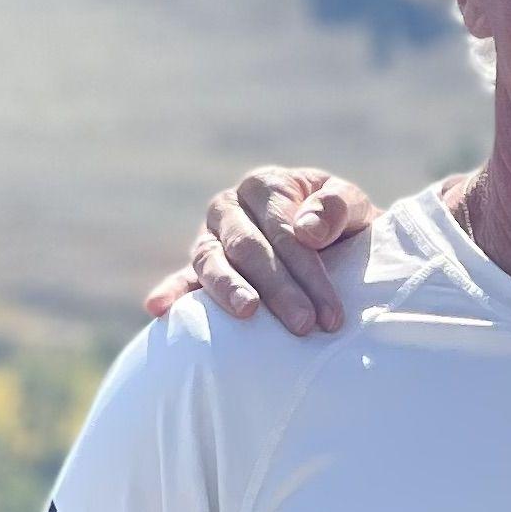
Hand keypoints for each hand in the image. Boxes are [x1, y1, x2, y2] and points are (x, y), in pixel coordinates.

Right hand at [141, 167, 379, 334]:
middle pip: (249, 249)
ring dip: (229, 290)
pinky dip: (170, 292)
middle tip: (304, 326)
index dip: (308, 271)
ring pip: (212, 262)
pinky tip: (158, 308)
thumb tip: (307, 230)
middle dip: (279, 289)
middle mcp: (230, 208)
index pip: (282, 230)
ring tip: (248, 313)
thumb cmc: (342, 227)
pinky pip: (182, 278)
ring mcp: (209, 238)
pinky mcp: (198, 268)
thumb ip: (336, 208)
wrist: (333, 245)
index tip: (330, 313)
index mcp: (265, 185)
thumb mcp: (352, 209)